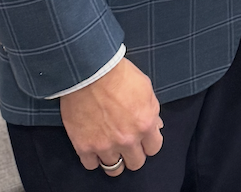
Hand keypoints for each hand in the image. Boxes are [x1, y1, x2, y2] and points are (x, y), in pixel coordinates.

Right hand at [60, 57, 162, 174]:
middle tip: (127, 145)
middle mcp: (127, 139)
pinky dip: (93, 159)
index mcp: (145, 124)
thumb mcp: (146, 88)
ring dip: (114, 159)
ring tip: (111, 149)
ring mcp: (105, 145)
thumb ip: (152, 110)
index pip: (154, 148)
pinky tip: (94, 149)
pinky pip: (91, 165)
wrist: (90, 71)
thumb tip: (156, 126)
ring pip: (114, 169)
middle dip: (134, 154)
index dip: (149, 144)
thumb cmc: (118, 74)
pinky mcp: (84, 146)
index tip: (143, 140)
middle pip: (136, 163)